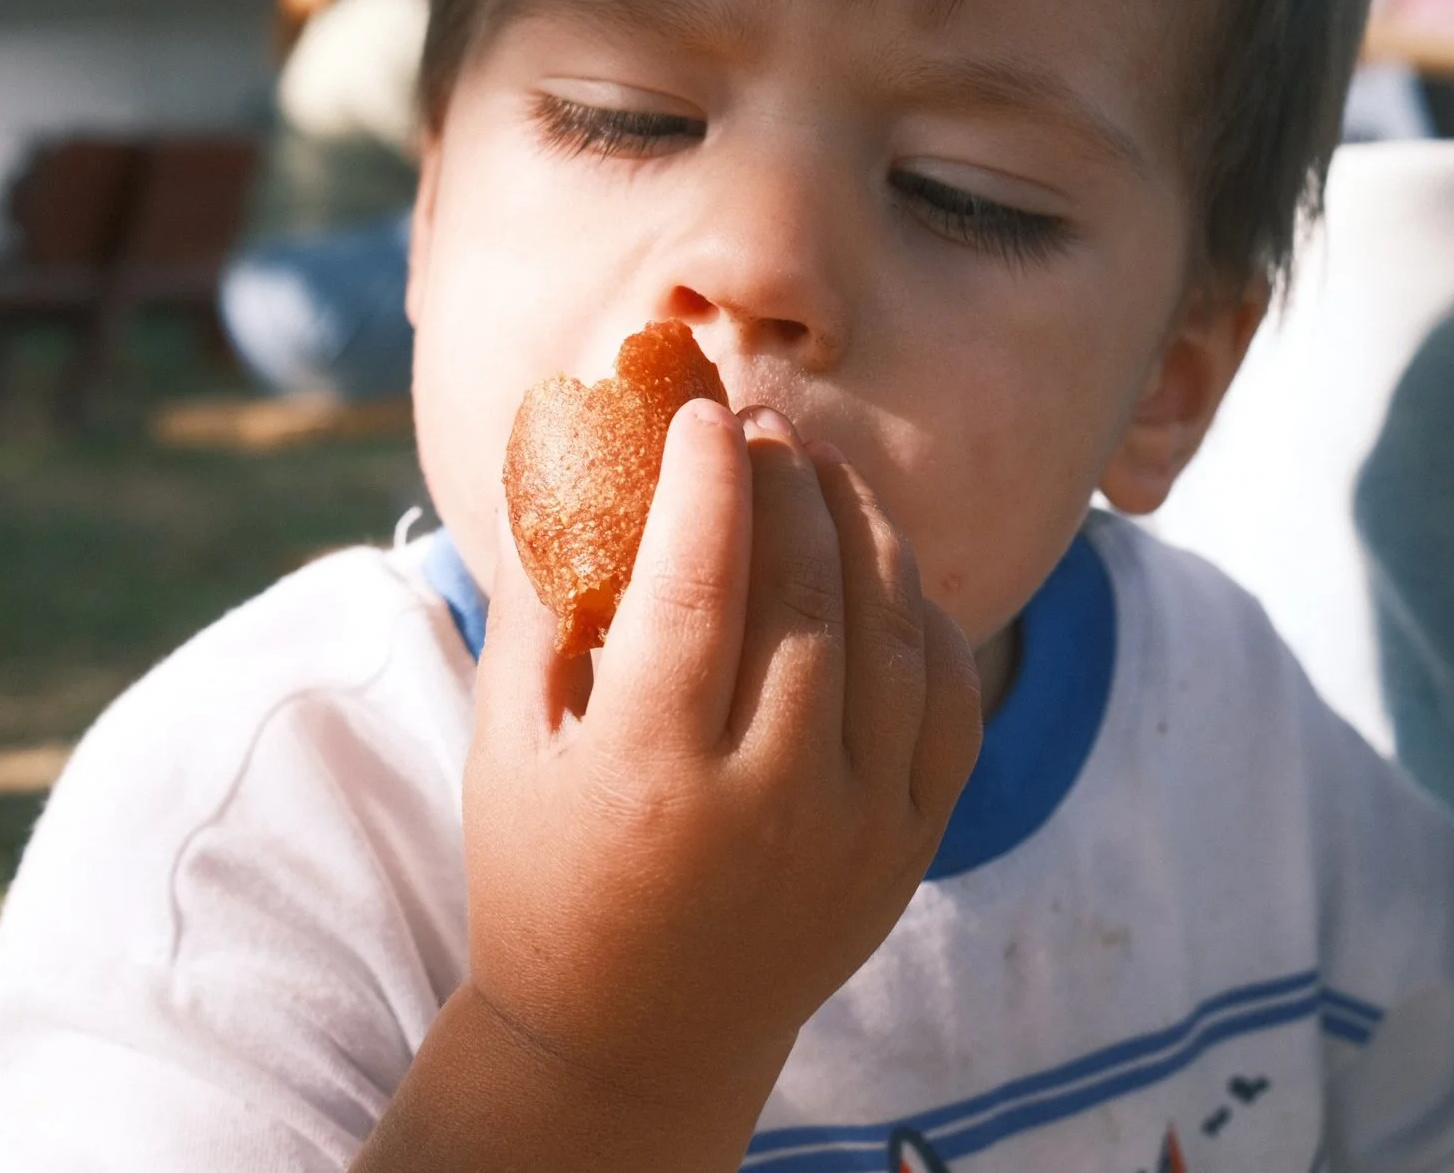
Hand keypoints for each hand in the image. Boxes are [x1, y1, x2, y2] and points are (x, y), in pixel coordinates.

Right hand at [440, 400, 982, 1167]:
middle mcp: (769, 801)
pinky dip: (924, 614)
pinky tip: (883, 565)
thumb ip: (537, 600)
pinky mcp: (908, 846)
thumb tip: (565, 451)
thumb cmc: (544, 871)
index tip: (703, 415)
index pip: (699, 584)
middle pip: (809, 593)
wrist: (635, 1039)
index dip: (708, 481)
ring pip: (891, 631)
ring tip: (823, 470)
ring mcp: (856, 828)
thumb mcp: (506, 744)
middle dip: (789, 484)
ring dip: (863, 526)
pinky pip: (948, 695)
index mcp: (650, 772)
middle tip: (765, 427)